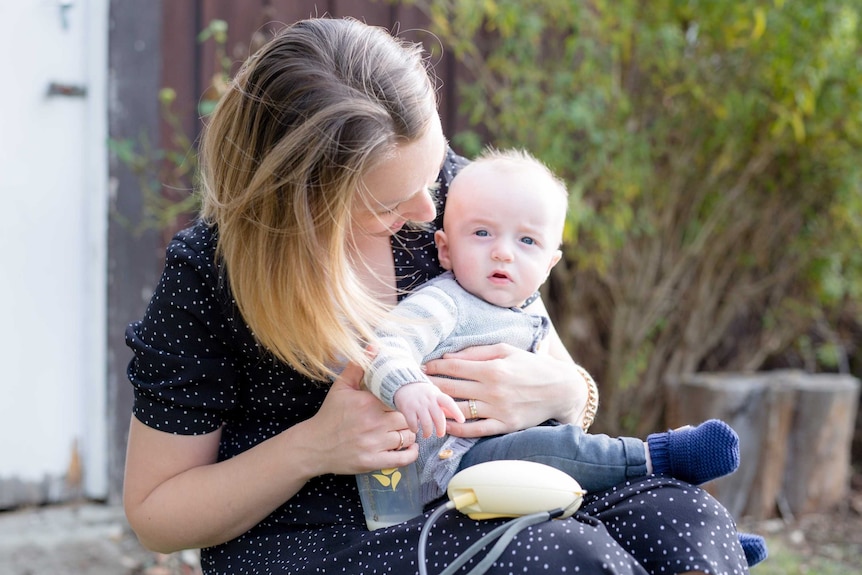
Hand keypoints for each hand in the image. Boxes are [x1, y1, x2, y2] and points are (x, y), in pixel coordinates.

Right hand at [305, 362, 417, 474]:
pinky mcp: (373, 462)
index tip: (407, 400)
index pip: (400, 399)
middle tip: (407, 415)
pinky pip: (402, 459)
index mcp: (368, 403)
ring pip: (407, 437)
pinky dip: (411, 453)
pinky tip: (411, 447)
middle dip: (409, 417)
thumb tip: (374, 346)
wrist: (313, 445)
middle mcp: (373, 424)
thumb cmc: (330, 415)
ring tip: (405, 429)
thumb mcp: (341, 388)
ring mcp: (374, 444)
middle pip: (407, 418)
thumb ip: (358, 367)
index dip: (406, 400)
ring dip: (410, 434)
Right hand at [394, 381, 465, 437]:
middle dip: (440, 428)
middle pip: (438, 416)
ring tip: (427, 435)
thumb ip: (445, 406)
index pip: (448, 402)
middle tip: (440, 434)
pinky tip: (415, 429)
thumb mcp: (435, 395)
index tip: (462, 421)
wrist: (403, 383)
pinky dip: (415, 429)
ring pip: (426, 423)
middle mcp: (428, 399)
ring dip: (428, 432)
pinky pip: (413, 423)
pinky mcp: (407, 409)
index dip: (456, 412)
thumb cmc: (423, 393)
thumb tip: (458, 417)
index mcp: (437, 395)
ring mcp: (417, 404)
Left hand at [424, 343, 585, 437]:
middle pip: (451, 389)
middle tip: (413, 386)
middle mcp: (493, 390)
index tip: (420, 368)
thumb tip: (448, 357)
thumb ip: (476, 353)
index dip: (434, 367)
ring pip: (459, 410)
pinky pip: (475, 430)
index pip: (454, 368)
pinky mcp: (504, 426)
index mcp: (493, 368)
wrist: (560, 389)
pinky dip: (457, 429)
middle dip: (430, 386)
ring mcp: (498, 410)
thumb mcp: (506, 350)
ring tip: (424, 405)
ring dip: (439, 408)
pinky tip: (444, 424)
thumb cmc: (531, 365)